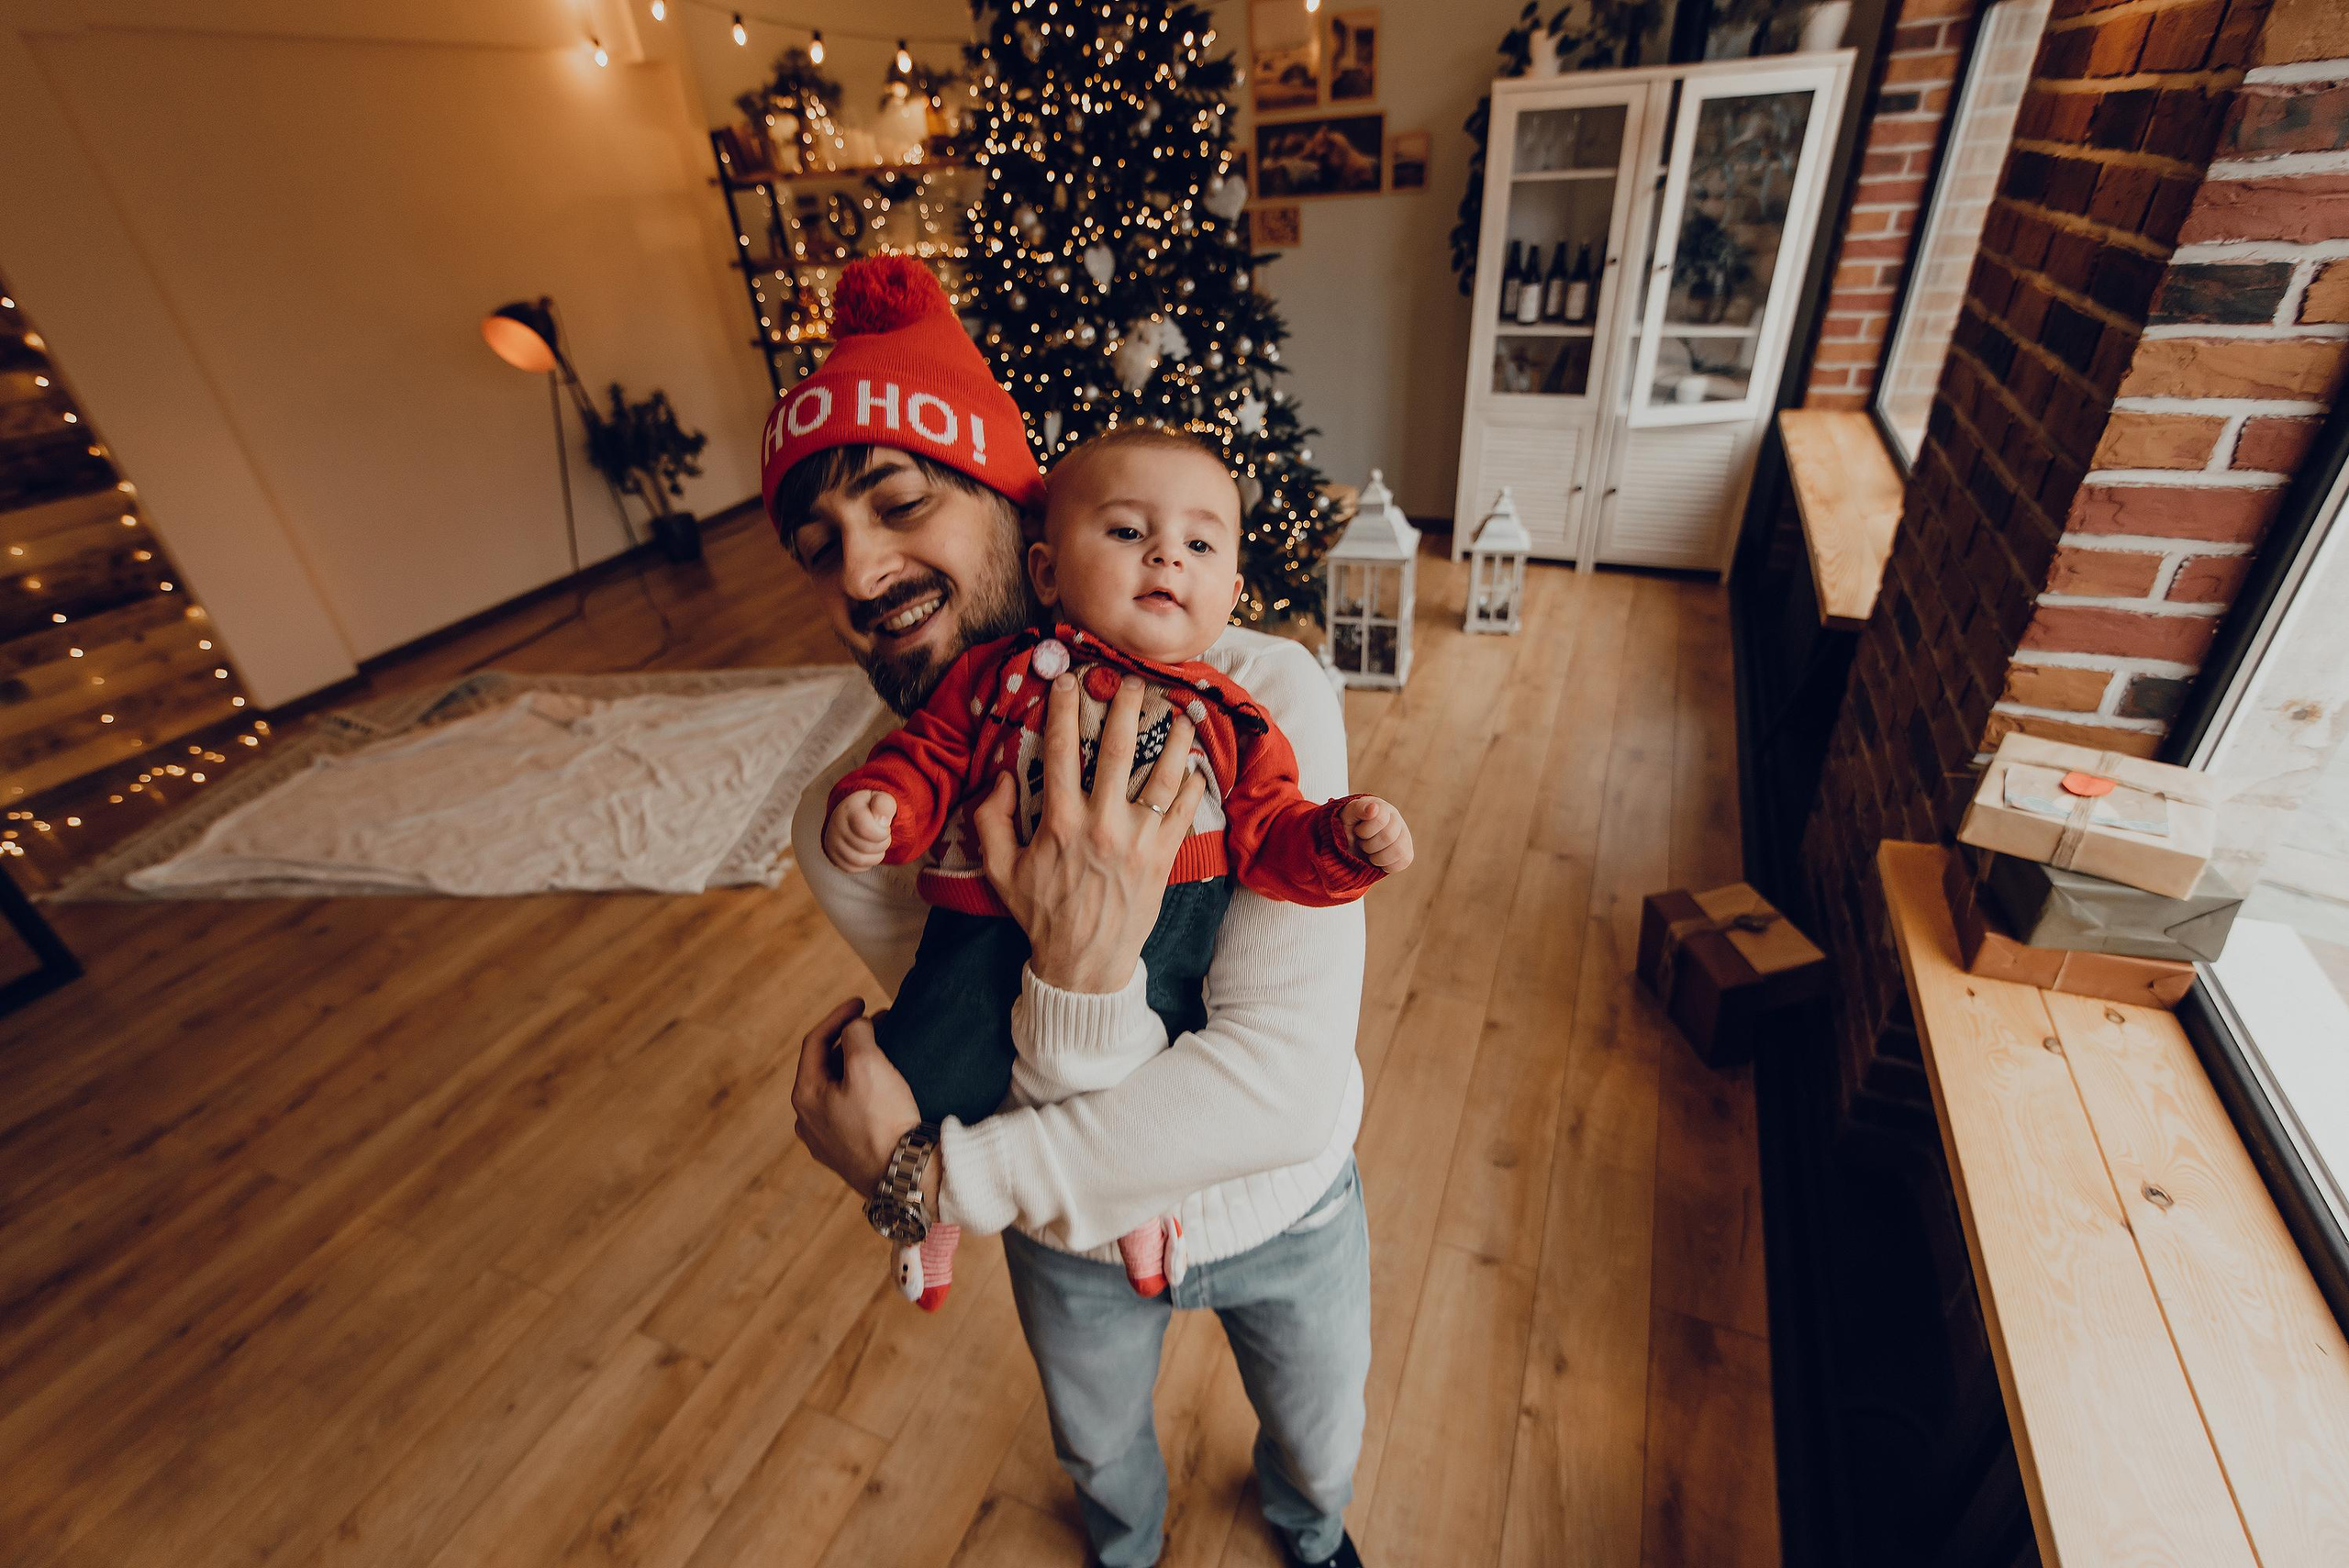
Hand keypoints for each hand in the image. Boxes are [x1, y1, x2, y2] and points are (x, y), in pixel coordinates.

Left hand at [792, 998, 938, 1208]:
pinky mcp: (845, 1155)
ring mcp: (825, 1140)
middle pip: (825, 1066)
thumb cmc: (884, 1120)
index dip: (839, 1016)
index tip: (862, 1002)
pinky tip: (881, 1092)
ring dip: (855, 1067)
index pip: (815, 1042)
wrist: (904, 1175)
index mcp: (806, 1095)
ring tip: (882, 1055)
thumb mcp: (868, 1064)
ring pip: (836, 1091)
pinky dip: (861, 1092)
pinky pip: (848, 1113)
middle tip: (878, 1025)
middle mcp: (808, 1119)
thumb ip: (856, 1034)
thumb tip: (855, 1026)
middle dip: (849, 1041)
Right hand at [824, 789, 897, 871]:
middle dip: (882, 843)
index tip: (885, 826)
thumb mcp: (880, 798)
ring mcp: (832, 843)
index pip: (866, 830)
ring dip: (876, 855)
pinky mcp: (833, 857)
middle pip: (866, 848)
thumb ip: (884, 804)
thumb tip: (882, 821)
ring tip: (877, 843)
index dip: (882, 833)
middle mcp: (836, 827)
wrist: (850, 814)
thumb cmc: (869, 807)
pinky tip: (868, 851)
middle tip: (882, 835)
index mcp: (848, 809)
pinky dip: (866, 863)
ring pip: (861, 861)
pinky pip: (853, 868)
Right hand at [973, 672, 1206, 992]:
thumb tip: (1001, 777)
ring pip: (1162, 774)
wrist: (1083, 962)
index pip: (1059, 750)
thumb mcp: (1000, 869)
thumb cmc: (1041, 913)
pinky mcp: (1163, 856)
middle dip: (1125, 706)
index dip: (1063, 710)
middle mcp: (1101, 823)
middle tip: (1132, 679)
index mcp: (1059, 821)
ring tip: (1180, 711)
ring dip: (1173, 737)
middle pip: (1116, 749)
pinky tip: (1195, 763)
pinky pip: (1185, 810)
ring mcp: (1137, 839)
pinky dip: (1193, 783)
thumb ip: (991, 819)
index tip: (1068, 681)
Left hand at [1342, 796, 1413, 873]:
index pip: (1380, 820)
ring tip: (1369, 852)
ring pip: (1399, 851)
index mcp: (1382, 808)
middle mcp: (1396, 820)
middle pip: (1388, 837)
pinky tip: (1378, 859)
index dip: (1364, 831)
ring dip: (1377, 857)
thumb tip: (1373, 807)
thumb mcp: (1347, 816)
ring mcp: (1404, 837)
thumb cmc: (1348, 828)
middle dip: (1368, 845)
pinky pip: (1404, 862)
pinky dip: (1387, 865)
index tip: (1357, 831)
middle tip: (1361, 843)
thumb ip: (1358, 809)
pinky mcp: (1407, 853)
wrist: (1350, 845)